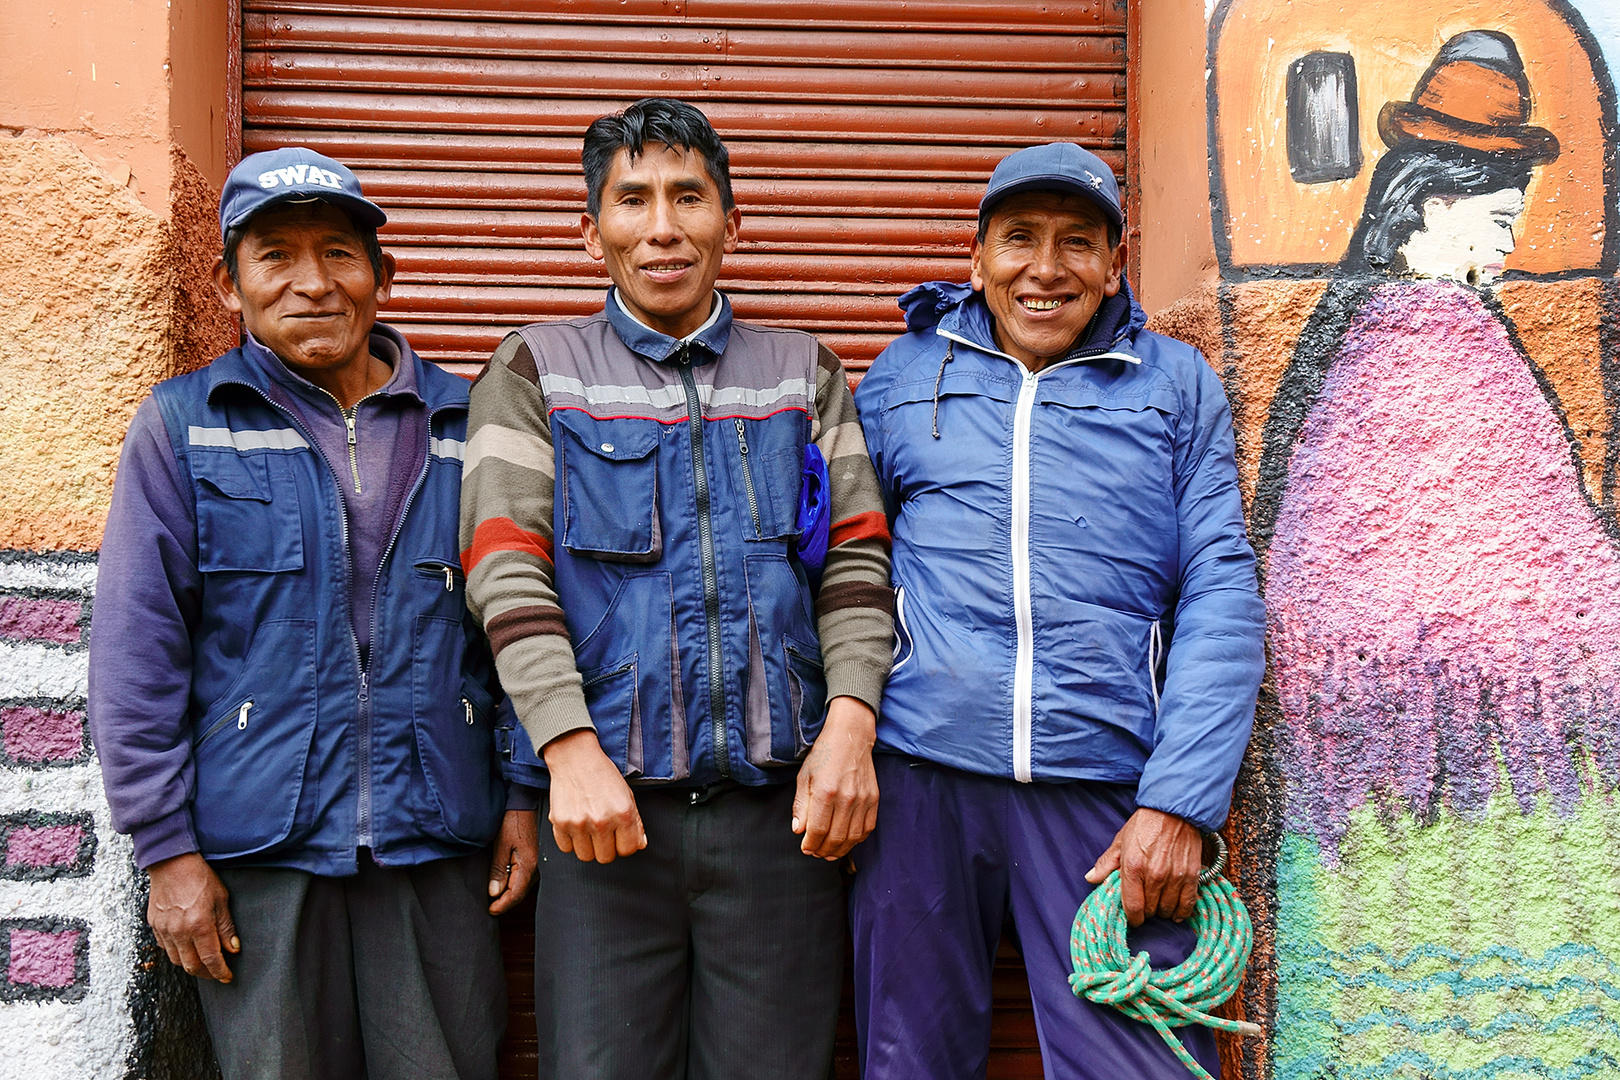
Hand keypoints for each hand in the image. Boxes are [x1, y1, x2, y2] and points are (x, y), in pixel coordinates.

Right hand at [146, 852, 238, 981]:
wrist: (172, 863)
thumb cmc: (199, 878)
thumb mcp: (221, 900)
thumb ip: (226, 927)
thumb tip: (232, 949)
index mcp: (199, 926)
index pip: (210, 959)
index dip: (220, 972)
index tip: (227, 977)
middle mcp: (179, 932)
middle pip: (191, 966)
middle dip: (206, 974)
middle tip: (216, 973)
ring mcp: (164, 930)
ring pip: (176, 960)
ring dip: (190, 965)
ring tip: (203, 963)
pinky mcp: (154, 926)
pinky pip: (165, 948)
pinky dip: (177, 953)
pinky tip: (186, 949)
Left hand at [487, 808, 539, 912]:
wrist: (526, 802)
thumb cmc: (514, 819)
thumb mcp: (501, 844)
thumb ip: (498, 869)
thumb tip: (494, 893)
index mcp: (529, 865)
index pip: (516, 895)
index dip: (502, 905)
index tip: (490, 910)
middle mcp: (537, 867)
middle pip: (521, 893)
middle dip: (505, 902)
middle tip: (490, 906)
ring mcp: (538, 863)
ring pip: (523, 886)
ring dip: (510, 893)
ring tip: (495, 897)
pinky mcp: (536, 858)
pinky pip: (525, 877)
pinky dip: (514, 883)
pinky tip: (505, 882)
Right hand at [542, 728, 646, 863]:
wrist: (575, 758)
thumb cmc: (602, 774)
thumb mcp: (627, 794)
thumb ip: (636, 822)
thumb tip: (640, 844)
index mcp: (623, 814)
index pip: (628, 850)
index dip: (624, 845)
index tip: (619, 838)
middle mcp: (601, 821)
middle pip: (606, 857)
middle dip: (606, 848)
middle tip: (603, 834)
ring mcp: (579, 823)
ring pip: (585, 856)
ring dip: (588, 847)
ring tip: (588, 830)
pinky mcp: (560, 822)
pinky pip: (566, 848)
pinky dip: (570, 841)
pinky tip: (575, 826)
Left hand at [792, 696, 878, 859]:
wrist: (850, 737)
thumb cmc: (824, 755)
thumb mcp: (804, 777)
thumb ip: (800, 806)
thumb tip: (798, 831)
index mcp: (825, 792)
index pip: (817, 831)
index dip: (810, 844)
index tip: (805, 847)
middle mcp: (846, 798)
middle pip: (835, 838)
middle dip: (823, 850)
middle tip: (816, 852)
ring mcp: (863, 799)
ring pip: (852, 837)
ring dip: (840, 850)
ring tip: (829, 852)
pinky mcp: (874, 799)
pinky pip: (867, 828)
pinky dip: (856, 840)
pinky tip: (847, 841)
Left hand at [1084, 808, 1202, 925]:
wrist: (1174, 810)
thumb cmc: (1145, 824)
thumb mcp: (1120, 841)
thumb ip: (1106, 863)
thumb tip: (1090, 878)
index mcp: (1133, 867)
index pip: (1132, 906)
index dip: (1132, 918)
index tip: (1133, 917)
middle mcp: (1154, 875)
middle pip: (1150, 910)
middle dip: (1147, 911)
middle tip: (1146, 904)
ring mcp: (1174, 876)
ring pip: (1168, 909)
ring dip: (1163, 910)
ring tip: (1160, 904)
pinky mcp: (1191, 875)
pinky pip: (1187, 904)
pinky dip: (1182, 911)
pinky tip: (1177, 912)